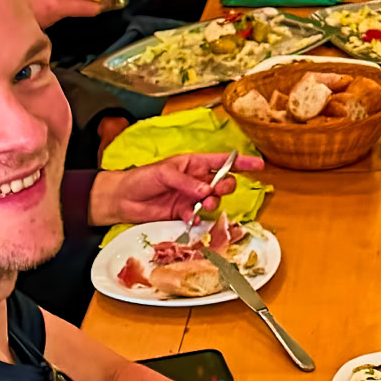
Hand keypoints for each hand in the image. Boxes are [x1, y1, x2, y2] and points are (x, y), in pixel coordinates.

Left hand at [86, 152, 262, 229]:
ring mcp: (191, 198)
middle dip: (224, 187)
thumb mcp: (164, 173)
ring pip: (213, 201)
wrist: (122, 199)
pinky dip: (197, 219)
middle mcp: (195, 181)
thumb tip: (206, 191)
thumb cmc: (141, 178)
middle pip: (222, 182)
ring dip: (212, 204)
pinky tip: (190, 218)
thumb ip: (186, 182)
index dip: (242, 162)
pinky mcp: (183, 213)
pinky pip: (199, 217)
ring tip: (202, 206)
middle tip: (215, 192)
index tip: (259, 165)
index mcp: (193, 164)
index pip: (222, 161)